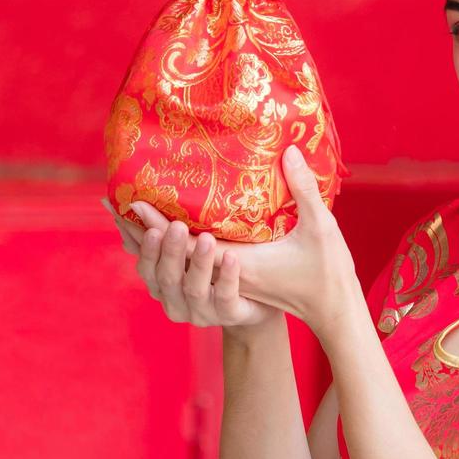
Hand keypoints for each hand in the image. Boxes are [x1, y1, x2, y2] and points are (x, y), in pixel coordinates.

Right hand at [102, 197, 279, 330]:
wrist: (255, 300)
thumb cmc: (213, 268)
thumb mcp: (187, 251)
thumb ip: (160, 232)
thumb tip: (125, 202)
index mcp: (161, 286)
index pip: (146, 269)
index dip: (146, 251)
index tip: (151, 229)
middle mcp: (176, 302)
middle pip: (167, 279)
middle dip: (171, 253)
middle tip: (178, 226)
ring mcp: (201, 313)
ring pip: (194, 289)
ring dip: (199, 263)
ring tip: (207, 238)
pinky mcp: (229, 316)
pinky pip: (225, 297)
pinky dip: (227, 276)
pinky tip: (232, 256)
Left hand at [109, 145, 360, 337]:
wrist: (331, 307)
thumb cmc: (328, 271)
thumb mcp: (320, 228)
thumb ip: (304, 189)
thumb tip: (290, 150)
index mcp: (244, 267)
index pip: (192, 247)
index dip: (162, 225)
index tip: (138, 203)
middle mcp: (228, 278)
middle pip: (176, 258)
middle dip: (150, 232)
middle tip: (127, 202)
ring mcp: (228, 284)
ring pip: (178, 268)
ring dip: (154, 245)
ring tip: (132, 218)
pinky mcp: (231, 282)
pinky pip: (189, 268)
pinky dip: (167, 252)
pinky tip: (157, 232)